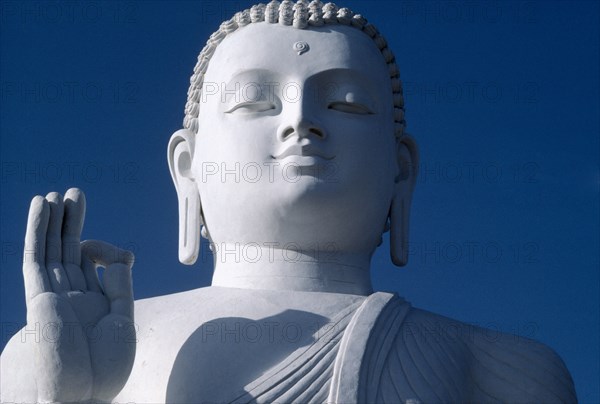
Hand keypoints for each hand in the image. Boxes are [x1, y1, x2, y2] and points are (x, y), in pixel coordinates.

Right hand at [23, 188, 135, 402]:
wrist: (82, 395)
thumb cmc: (106, 367)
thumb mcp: (123, 320)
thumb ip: (121, 286)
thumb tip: (122, 258)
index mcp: (94, 302)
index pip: (93, 262)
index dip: (104, 249)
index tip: (122, 256)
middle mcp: (71, 295)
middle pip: (68, 250)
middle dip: (71, 222)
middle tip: (74, 194)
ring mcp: (53, 295)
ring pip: (49, 249)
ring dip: (51, 221)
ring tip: (54, 195)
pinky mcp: (38, 297)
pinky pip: (35, 257)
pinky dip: (36, 231)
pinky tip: (39, 207)